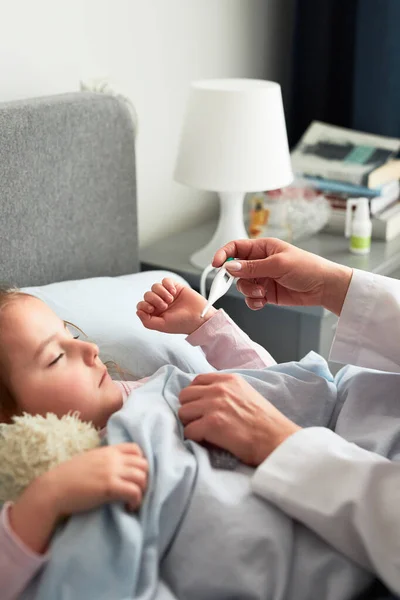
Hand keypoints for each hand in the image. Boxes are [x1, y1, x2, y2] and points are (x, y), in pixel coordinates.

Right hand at [9, 443, 147, 554]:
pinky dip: (136, 501)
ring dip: (142, 491)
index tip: (134, 477)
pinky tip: (129, 508)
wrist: (54, 488)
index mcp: (108, 451)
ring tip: (133, 501)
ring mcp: (112, 472)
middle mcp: (113, 459)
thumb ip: (105, 460)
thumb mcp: (90, 460)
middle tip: (136, 492)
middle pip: (144, 464)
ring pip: (142, 477)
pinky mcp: (110, 487)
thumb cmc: (69, 477)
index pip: (136, 449)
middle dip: (144, 479)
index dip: (140, 463)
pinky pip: (134, 492)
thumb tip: (116, 469)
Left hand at [136, 277, 216, 334]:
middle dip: (155, 299)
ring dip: (162, 292)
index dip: (144, 305)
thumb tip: (138, 311)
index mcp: (155, 313)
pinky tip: (174, 292)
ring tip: (171, 299)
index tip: (152, 309)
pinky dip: (168, 285)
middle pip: (147, 294)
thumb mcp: (162, 326)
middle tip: (165, 306)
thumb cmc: (182, 323)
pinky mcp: (175, 287)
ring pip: (155, 286)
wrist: (199, 317)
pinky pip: (165, 280)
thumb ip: (147, 321)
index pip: (141, 305)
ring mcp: (167, 294)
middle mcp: (159, 304)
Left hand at [179, 373, 299, 465]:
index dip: (196, 396)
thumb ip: (226, 391)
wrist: (278, 439)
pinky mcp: (211, 424)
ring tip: (204, 433)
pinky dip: (194, 439)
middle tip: (200, 422)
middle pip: (185, 395)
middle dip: (190, 409)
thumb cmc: (266, 422)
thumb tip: (205, 398)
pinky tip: (207, 441)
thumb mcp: (247, 394)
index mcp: (229, 380)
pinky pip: (188, 431)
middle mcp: (219, 389)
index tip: (201, 408)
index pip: (197, 380)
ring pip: (183, 412)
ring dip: (190, 424)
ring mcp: (214, 405)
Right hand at [212, 238, 351, 315]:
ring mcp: (263, 278)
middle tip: (246, 283)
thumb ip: (252, 267)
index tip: (216, 265)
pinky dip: (254, 302)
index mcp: (262, 248)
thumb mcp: (278, 264)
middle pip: (236, 269)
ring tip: (263, 293)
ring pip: (242, 286)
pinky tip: (263, 301)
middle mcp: (260, 262)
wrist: (324, 287)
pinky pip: (251, 298)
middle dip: (238, 279)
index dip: (224, 254)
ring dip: (249, 291)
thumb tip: (230, 266)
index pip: (236, 248)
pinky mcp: (267, 293)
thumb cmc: (308, 268)